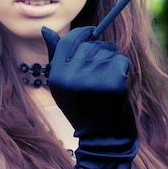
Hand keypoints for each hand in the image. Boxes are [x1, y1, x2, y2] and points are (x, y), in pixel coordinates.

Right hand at [42, 26, 135, 151]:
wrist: (102, 139)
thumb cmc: (82, 108)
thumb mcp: (62, 84)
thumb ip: (56, 55)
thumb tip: (45, 29)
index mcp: (57, 75)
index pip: (68, 41)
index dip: (82, 33)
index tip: (92, 33)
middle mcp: (71, 76)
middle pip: (89, 45)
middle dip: (100, 49)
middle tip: (103, 66)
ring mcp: (92, 79)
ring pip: (107, 51)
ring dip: (111, 60)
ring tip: (107, 79)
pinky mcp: (112, 83)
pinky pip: (120, 60)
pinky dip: (122, 69)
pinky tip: (116, 84)